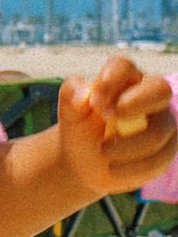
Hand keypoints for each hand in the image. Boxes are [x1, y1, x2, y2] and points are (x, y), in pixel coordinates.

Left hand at [57, 59, 176, 198]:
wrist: (86, 162)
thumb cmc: (80, 129)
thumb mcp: (70, 113)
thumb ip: (71, 96)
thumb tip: (83, 96)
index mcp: (124, 79)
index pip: (123, 67)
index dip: (110, 81)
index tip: (94, 102)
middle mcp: (150, 96)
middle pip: (160, 89)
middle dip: (137, 103)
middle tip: (108, 117)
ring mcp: (162, 123)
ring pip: (158, 132)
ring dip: (125, 146)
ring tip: (103, 151)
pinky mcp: (165, 150)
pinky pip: (158, 160)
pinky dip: (130, 169)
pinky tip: (112, 170)